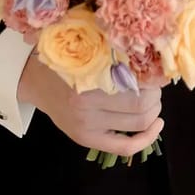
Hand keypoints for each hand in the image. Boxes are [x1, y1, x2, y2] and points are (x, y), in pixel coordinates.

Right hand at [18, 53, 163, 157]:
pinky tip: (156, 126)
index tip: (158, 71)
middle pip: (141, 106)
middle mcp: (87, 106)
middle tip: (156, 86)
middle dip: (156, 96)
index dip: (155, 79)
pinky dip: (146, 139)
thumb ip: (114, 49)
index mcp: (88, 79)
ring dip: (154, 113)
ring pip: (138, 124)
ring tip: (152, 101)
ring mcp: (87, 126)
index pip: (137, 85)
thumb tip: (149, 51)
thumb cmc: (66, 59)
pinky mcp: (86, 139)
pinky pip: (124, 147)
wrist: (36, 81)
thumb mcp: (87, 47)